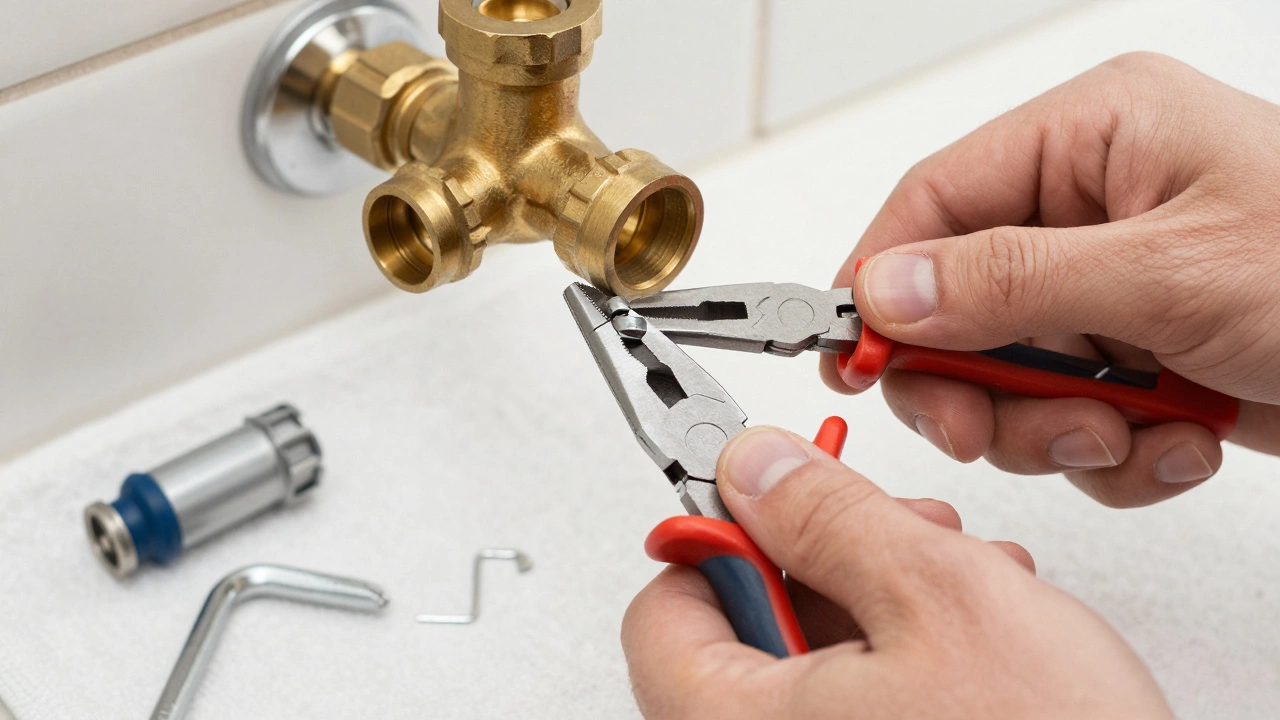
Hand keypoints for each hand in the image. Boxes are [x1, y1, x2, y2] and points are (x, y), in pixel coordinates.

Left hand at [622, 427, 1171, 718]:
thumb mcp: (937, 598)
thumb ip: (828, 516)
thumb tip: (757, 468)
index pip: (661, 608)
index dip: (721, 535)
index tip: (778, 500)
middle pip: (744, 630)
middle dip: (831, 561)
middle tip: (897, 536)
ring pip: (812, 664)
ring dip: (885, 603)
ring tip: (968, 584)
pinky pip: (856, 708)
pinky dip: (907, 659)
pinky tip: (979, 642)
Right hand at [819, 52, 1279, 506]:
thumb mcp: (1171, 271)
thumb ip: (1010, 280)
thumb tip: (886, 291)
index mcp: (1095, 137)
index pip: (933, 200)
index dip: (880, 281)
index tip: (852, 356)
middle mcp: (1096, 207)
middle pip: (956, 302)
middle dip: (976, 382)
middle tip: (989, 428)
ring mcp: (1118, 289)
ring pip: (1008, 375)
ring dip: (1053, 428)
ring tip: (1127, 431)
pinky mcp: (1144, 358)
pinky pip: (1071, 417)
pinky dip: (1115, 451)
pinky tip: (1181, 438)